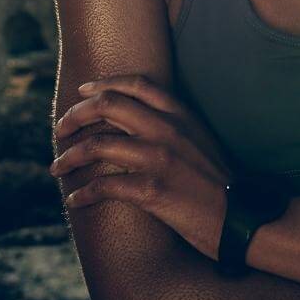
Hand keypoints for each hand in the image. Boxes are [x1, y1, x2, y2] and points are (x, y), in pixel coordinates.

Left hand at [49, 74, 233, 258]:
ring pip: (97, 144)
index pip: (136, 84)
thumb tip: (138, 120)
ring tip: (57, 167)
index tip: (83, 91)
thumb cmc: (219, 181)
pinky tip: (74, 200)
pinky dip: (82, 193)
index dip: (104, 83)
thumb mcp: (200, 138)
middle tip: (61, 130)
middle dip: (75, 115)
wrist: (242, 216)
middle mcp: (167, 129)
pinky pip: (103, 186)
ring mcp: (159, 158)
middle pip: (108, 105)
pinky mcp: (152, 190)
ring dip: (69, 156)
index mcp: (180, 114)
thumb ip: (173, 124)